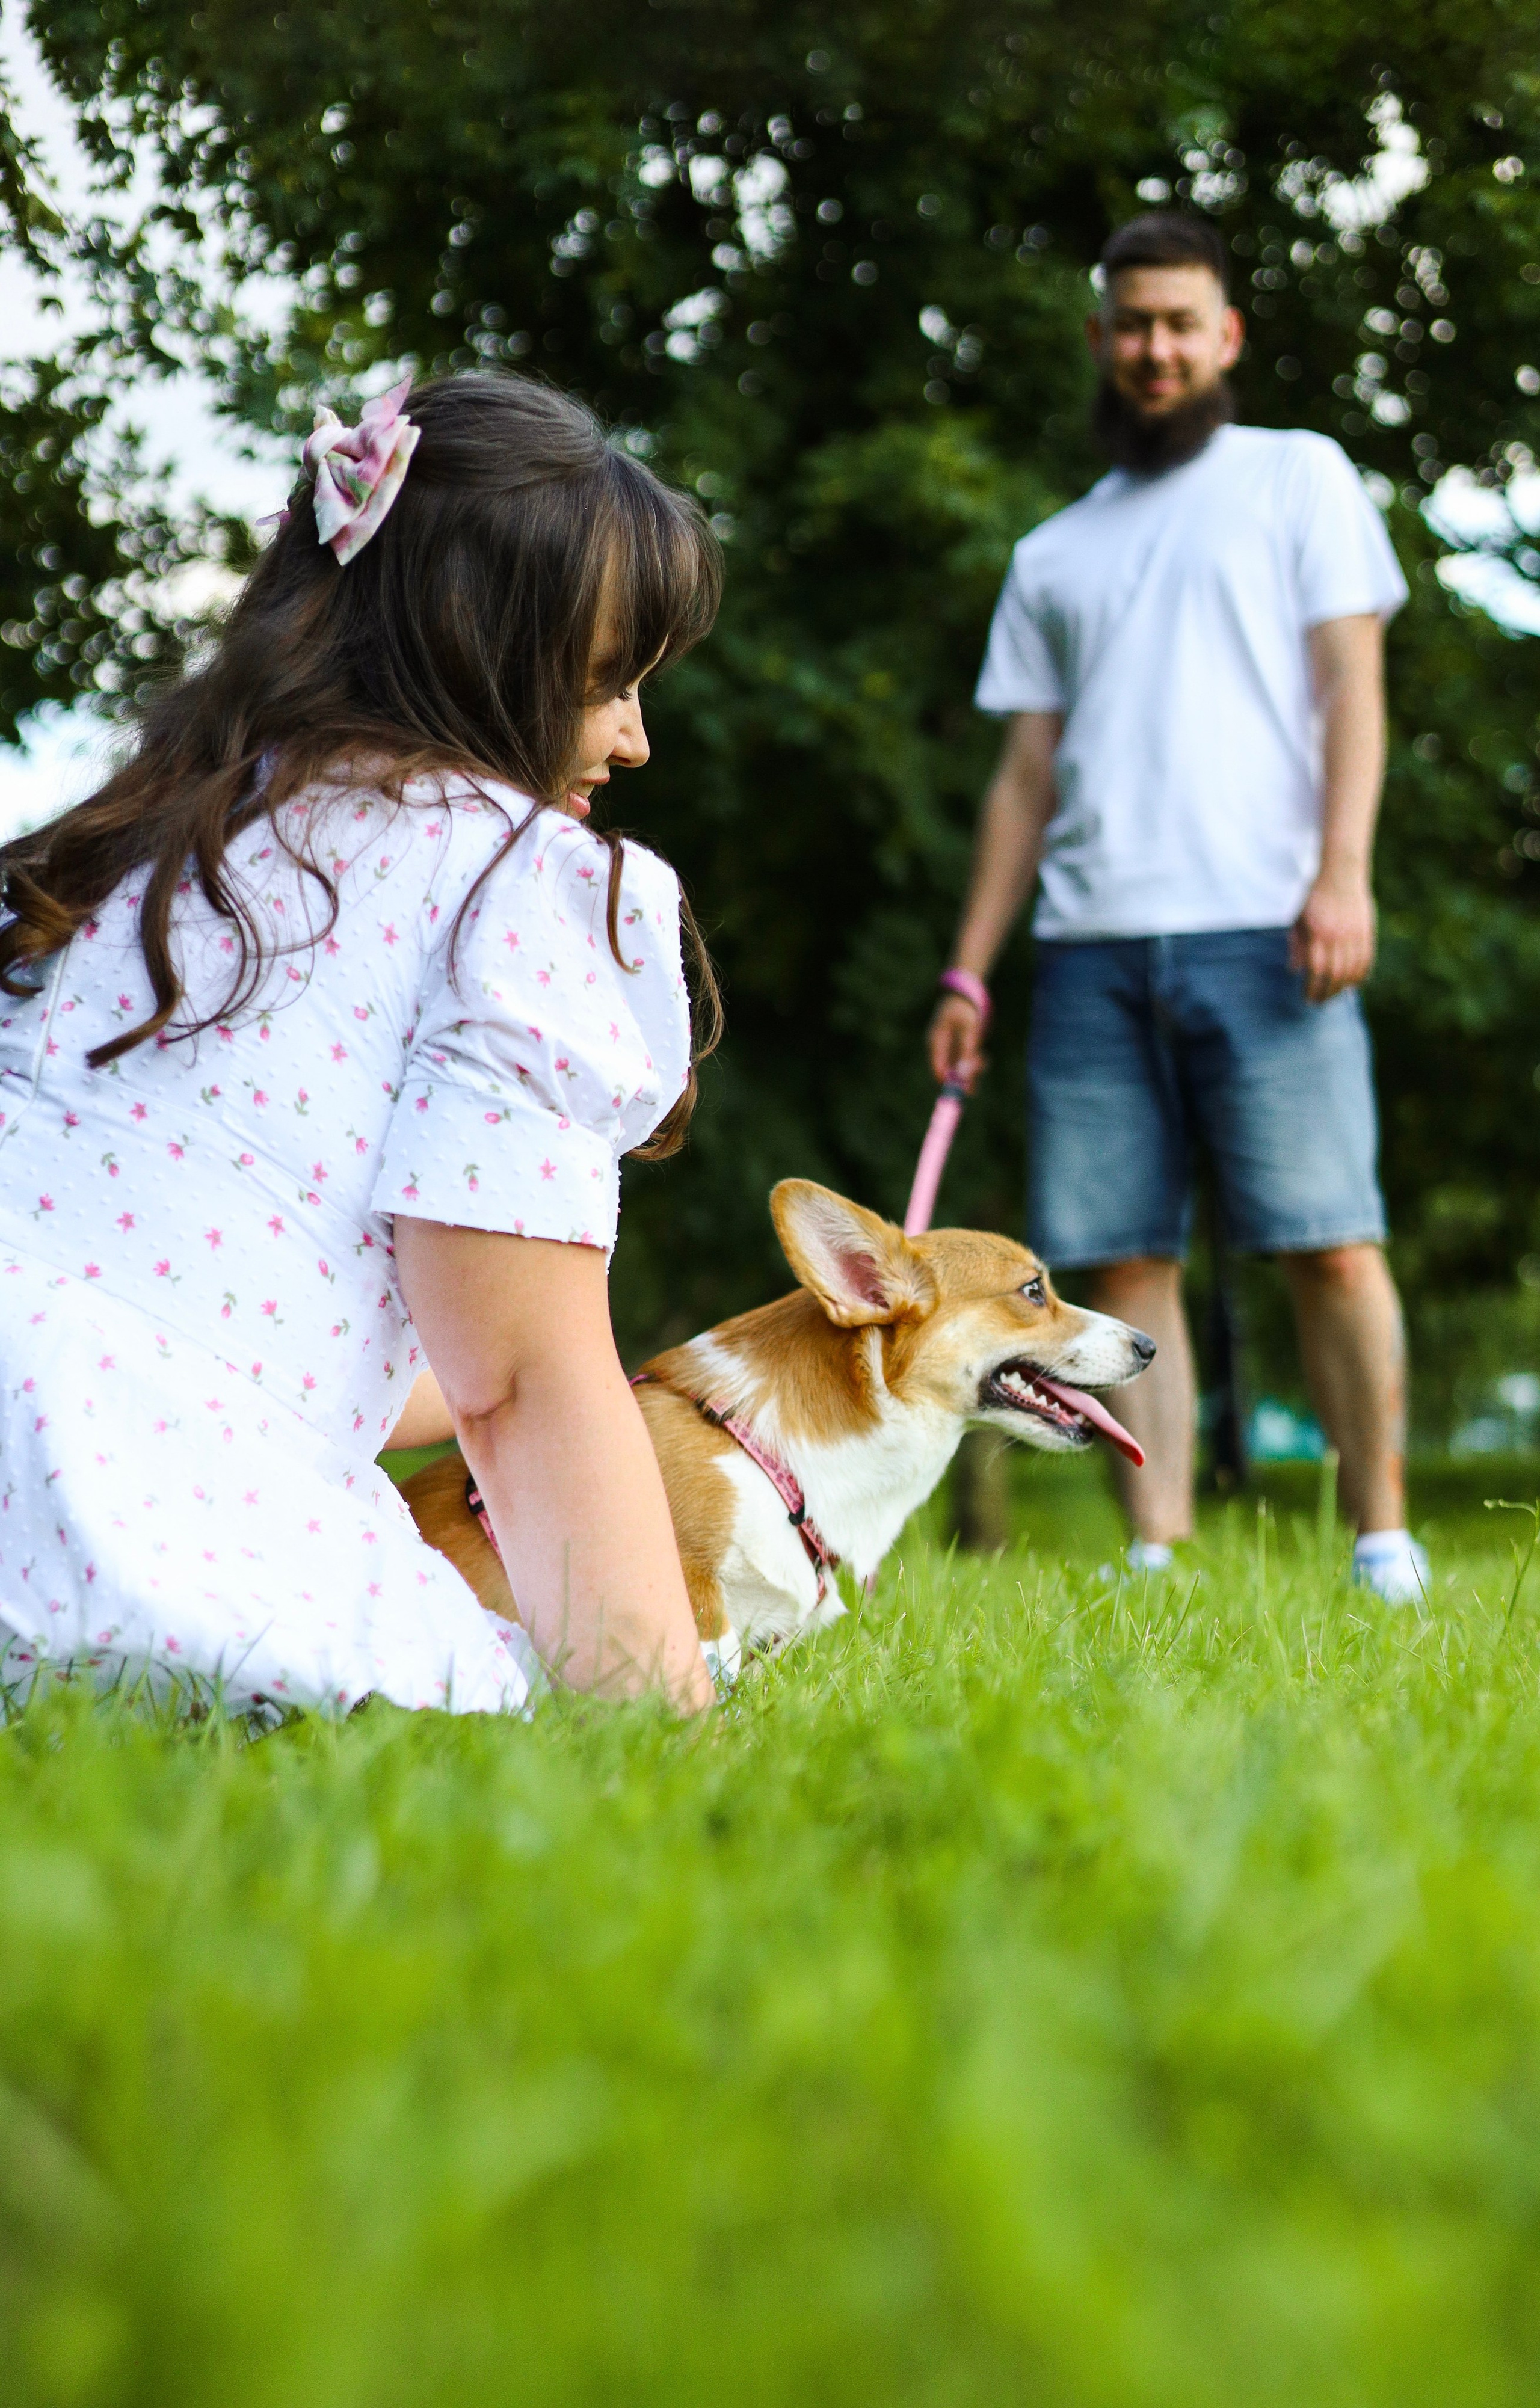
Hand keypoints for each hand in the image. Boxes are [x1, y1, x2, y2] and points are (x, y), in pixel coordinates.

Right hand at [927, 992, 986, 1089]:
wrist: (967, 991)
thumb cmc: (965, 1007)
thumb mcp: (969, 1030)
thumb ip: (966, 1052)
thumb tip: (964, 1076)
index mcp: (936, 1042)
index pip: (938, 1070)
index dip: (950, 1083)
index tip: (964, 1090)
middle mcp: (940, 1047)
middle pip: (950, 1071)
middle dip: (965, 1075)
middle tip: (980, 1071)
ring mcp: (949, 1046)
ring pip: (959, 1066)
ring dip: (972, 1068)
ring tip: (984, 1059)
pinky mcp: (958, 1044)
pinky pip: (964, 1059)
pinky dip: (974, 1061)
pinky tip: (983, 1057)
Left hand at [1289, 871, 1376, 1002]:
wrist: (1340, 873)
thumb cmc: (1314, 896)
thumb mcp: (1299, 919)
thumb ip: (1297, 944)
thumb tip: (1295, 970)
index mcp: (1317, 933)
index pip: (1315, 970)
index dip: (1312, 988)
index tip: (1307, 998)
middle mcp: (1336, 936)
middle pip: (1334, 975)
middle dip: (1327, 993)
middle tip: (1320, 1003)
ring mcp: (1354, 934)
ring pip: (1352, 970)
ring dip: (1343, 988)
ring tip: (1335, 996)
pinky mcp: (1366, 931)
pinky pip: (1366, 960)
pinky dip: (1361, 975)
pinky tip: (1354, 984)